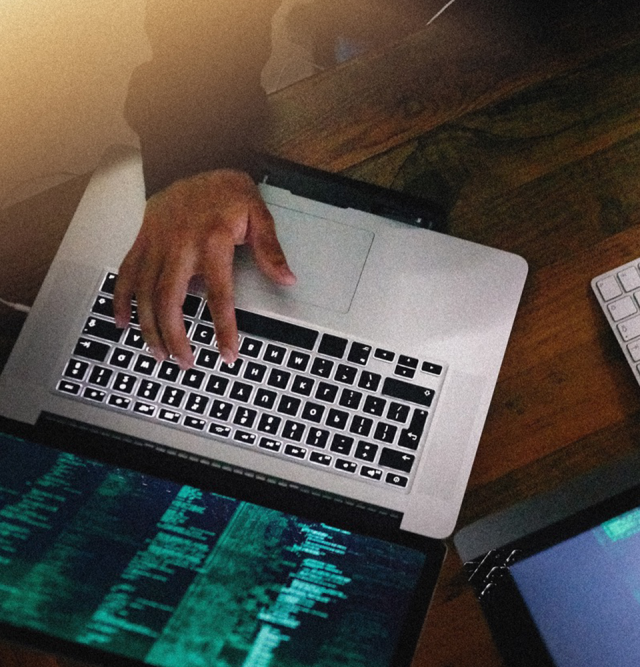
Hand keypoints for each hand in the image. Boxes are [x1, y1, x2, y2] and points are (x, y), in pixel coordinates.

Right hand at [113, 169, 295, 367]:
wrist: (194, 161)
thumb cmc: (226, 191)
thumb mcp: (257, 214)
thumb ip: (270, 249)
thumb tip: (287, 279)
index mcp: (212, 242)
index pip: (219, 295)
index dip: (223, 328)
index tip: (227, 353)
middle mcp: (180, 246)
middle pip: (170, 301)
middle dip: (175, 337)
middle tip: (186, 362)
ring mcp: (156, 244)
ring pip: (144, 294)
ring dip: (149, 328)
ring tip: (159, 353)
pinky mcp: (142, 241)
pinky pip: (125, 274)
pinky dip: (120, 301)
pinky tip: (122, 323)